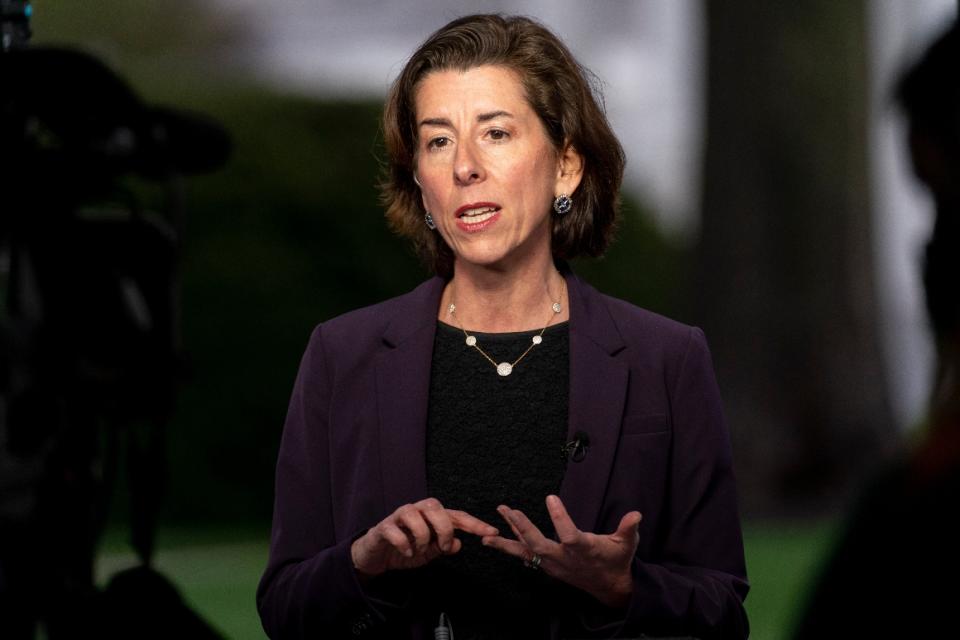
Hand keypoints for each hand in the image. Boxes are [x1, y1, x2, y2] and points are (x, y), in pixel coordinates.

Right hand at [351, 498, 497, 578]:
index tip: (492, 532)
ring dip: (422, 537)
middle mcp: (418, 510)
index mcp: (433, 516)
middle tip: (444, 547)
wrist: (376, 555)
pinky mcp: (384, 526)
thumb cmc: (406, 549)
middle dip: (444, 529)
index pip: (457, 516)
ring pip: (415, 515)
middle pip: (436, 507)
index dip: (475, 524)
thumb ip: (444, 547)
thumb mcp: (429, 553)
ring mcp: (399, 516)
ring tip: (418, 551)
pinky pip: (395, 530)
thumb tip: (459, 544)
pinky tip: (406, 553)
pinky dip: (404, 544)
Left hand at [482, 495, 640, 607]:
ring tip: (487, 532)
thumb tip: (636, 514)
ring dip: (507, 539)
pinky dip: (510, 546)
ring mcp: (553, 564)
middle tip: (509, 511)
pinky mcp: (547, 566)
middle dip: (523, 528)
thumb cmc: (617, 560)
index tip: (550, 497)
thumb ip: (628, 529)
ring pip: (527, 551)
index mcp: (584, 549)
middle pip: (539, 545)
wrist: (609, 586)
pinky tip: (494, 539)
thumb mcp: (627, 544)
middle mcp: (564, 558)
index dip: (560, 517)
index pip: (569, 534)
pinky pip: (526, 555)